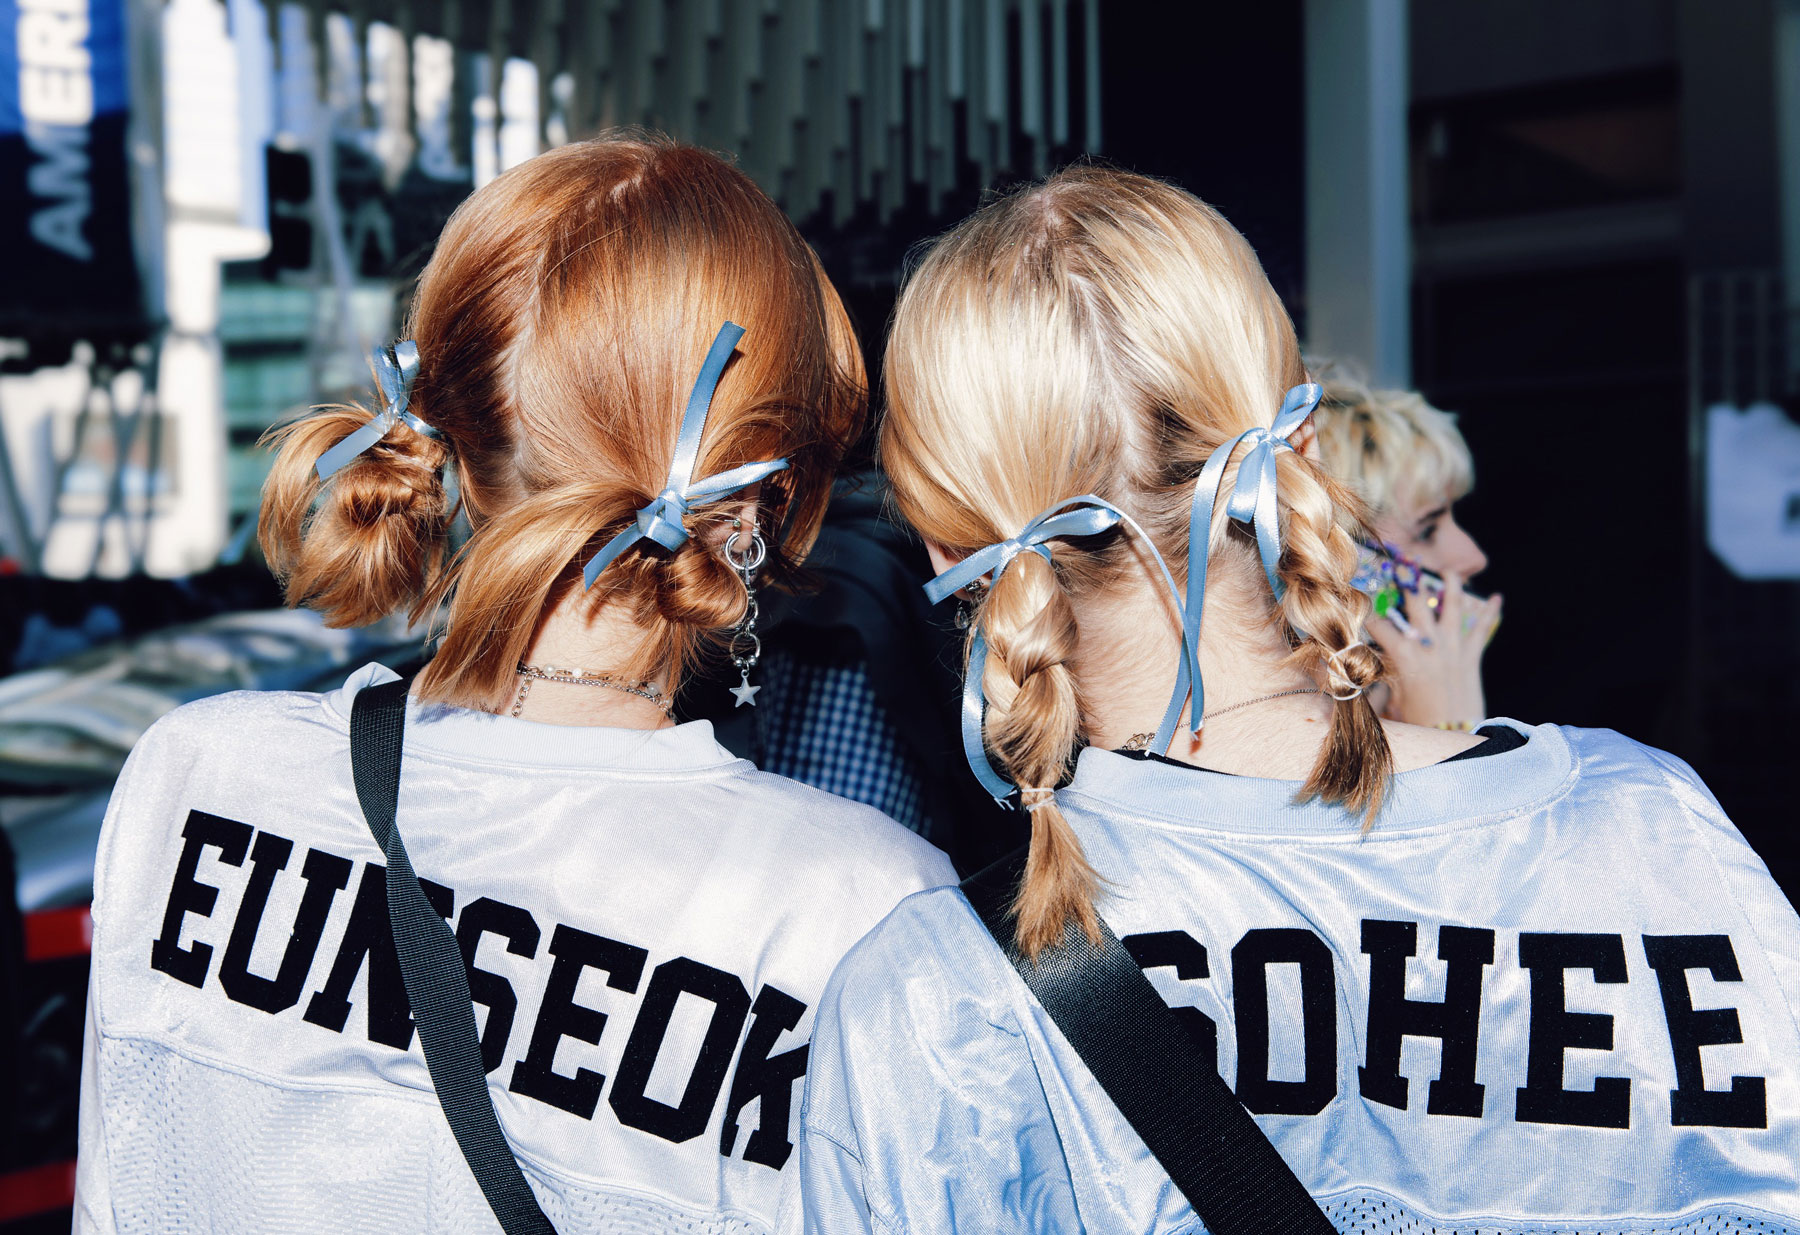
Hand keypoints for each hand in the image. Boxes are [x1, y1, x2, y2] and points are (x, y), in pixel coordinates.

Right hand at [1368, 573, 1502, 727]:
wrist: (1455, 735)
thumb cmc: (1420, 722)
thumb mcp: (1395, 700)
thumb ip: (1385, 680)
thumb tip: (1371, 671)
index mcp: (1404, 657)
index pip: (1380, 626)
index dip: (1368, 613)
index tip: (1361, 600)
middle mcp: (1429, 646)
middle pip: (1416, 606)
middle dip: (1408, 582)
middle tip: (1404, 562)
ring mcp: (1452, 649)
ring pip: (1452, 609)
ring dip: (1451, 587)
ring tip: (1450, 570)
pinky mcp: (1471, 657)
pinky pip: (1481, 630)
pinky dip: (1489, 613)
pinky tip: (1497, 598)